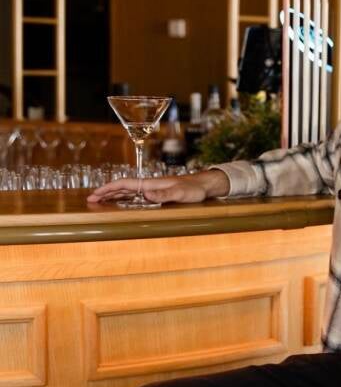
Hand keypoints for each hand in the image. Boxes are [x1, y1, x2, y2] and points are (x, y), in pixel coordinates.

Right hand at [87, 170, 228, 204]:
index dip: (110, 189)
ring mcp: (151, 190)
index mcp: (151, 184)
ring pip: (127, 192)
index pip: (125, 184)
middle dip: (106, 193)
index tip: (96, 194)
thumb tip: (146, 194)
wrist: (203, 185)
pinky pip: (135, 196)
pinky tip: (119, 202)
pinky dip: (124, 199)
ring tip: (99, 201)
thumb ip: (164, 194)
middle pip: (122, 188)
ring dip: (113, 196)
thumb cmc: (193, 189)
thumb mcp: (180, 194)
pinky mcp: (156, 194)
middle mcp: (148, 185)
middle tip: (90, 199)